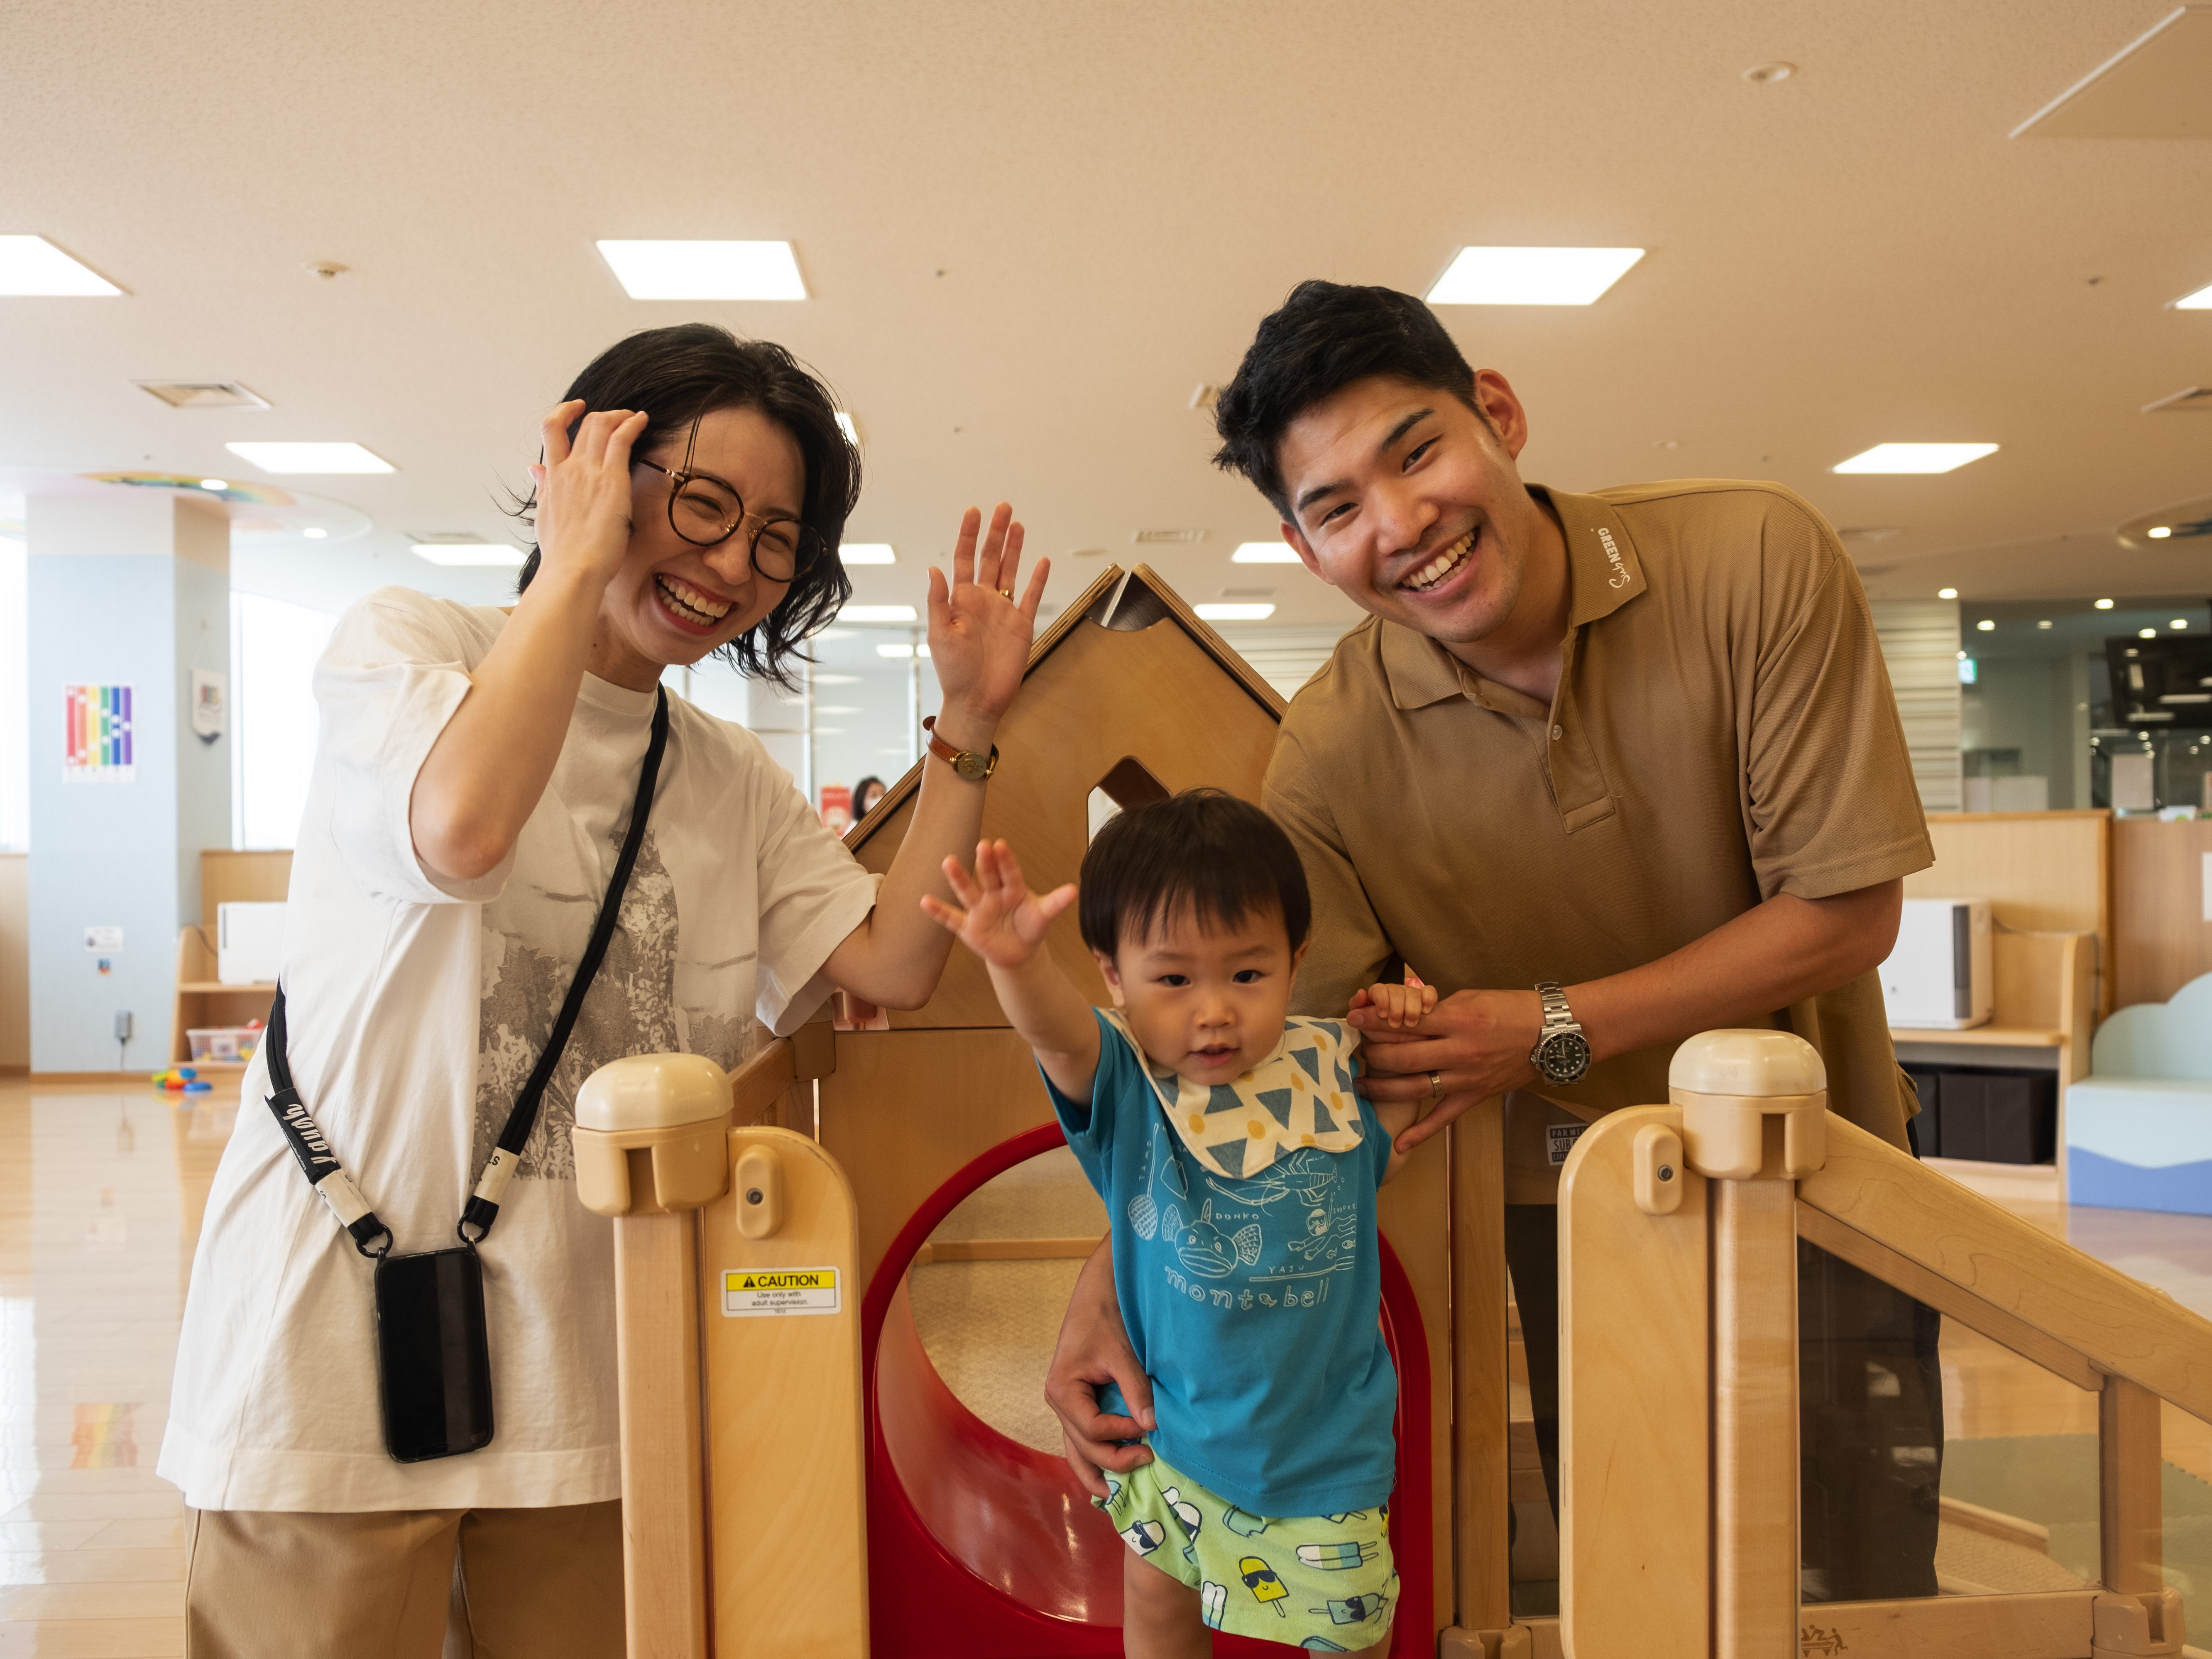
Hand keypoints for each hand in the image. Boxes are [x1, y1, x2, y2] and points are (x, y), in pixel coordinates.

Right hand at [530, 400, 647, 591]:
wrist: (573, 568)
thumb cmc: (562, 552)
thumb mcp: (544, 515)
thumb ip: (542, 487)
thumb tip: (534, 468)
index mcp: (552, 476)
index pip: (551, 431)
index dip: (564, 412)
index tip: (577, 409)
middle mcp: (568, 468)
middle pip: (583, 424)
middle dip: (603, 415)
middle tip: (618, 417)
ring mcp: (589, 471)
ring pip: (601, 424)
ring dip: (620, 415)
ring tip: (633, 417)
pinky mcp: (611, 479)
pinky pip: (621, 439)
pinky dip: (633, 424)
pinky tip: (642, 420)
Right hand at [918, 839, 1076, 969]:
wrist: (1019, 951)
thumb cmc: (1030, 926)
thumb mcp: (1044, 915)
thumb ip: (1056, 903)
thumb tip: (1075, 890)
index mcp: (1013, 889)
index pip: (1010, 873)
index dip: (1005, 860)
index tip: (1000, 845)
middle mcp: (993, 895)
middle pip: (988, 877)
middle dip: (985, 863)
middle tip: (983, 846)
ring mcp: (979, 910)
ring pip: (967, 892)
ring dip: (958, 877)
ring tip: (948, 861)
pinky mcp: (968, 927)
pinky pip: (951, 919)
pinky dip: (938, 911)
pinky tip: (925, 901)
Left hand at [925, 504, 1047, 744]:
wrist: (976, 700)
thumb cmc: (952, 671)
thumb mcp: (940, 634)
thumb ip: (939, 601)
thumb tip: (933, 570)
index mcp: (961, 600)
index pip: (964, 558)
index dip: (968, 535)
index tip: (974, 511)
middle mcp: (983, 600)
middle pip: (991, 558)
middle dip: (996, 532)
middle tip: (1003, 507)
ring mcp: (1003, 611)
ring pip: (1011, 572)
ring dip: (1015, 548)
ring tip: (1018, 524)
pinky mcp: (1021, 626)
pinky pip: (1031, 597)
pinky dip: (1037, 579)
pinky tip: (1041, 560)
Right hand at [1045, 1242, 1156, 1498]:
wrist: (1098, 1292)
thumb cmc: (1106, 1317)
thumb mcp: (1121, 1352)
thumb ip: (1135, 1389)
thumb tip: (1153, 1426)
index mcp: (1063, 1390)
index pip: (1093, 1429)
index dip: (1122, 1434)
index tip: (1150, 1428)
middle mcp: (1058, 1403)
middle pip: (1084, 1447)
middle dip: (1115, 1461)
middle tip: (1150, 1460)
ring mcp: (1065, 1405)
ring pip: (1077, 1449)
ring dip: (1097, 1471)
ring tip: (1116, 1496)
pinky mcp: (1077, 1403)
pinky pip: (1081, 1438)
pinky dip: (1093, 1457)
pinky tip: (1105, 1477)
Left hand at [1350, 980, 1436, 1029]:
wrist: (1403, 1045)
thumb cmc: (1383, 1035)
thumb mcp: (1371, 1030)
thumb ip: (1362, 1020)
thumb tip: (1352, 1016)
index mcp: (1378, 996)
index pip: (1377, 989)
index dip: (1381, 999)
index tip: (1383, 1014)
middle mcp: (1394, 992)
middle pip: (1396, 990)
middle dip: (1396, 1007)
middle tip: (1395, 1024)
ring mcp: (1411, 995)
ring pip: (1413, 992)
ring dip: (1411, 1008)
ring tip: (1410, 1023)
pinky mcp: (1426, 999)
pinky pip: (1429, 991)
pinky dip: (1428, 998)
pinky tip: (1426, 1010)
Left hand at [1350, 987, 1546, 1151]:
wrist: (1552, 1034)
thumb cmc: (1511, 1009)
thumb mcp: (1470, 998)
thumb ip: (1437, 1009)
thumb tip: (1406, 1015)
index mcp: (1456, 1019)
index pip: (1405, 1022)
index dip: (1374, 1020)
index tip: (1352, 1018)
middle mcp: (1459, 1050)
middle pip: (1403, 1056)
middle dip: (1374, 1054)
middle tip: (1357, 1051)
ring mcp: (1467, 1077)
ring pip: (1415, 1087)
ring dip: (1384, 1088)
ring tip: (1361, 1086)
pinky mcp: (1476, 1096)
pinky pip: (1444, 1117)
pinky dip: (1422, 1132)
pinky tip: (1400, 1144)